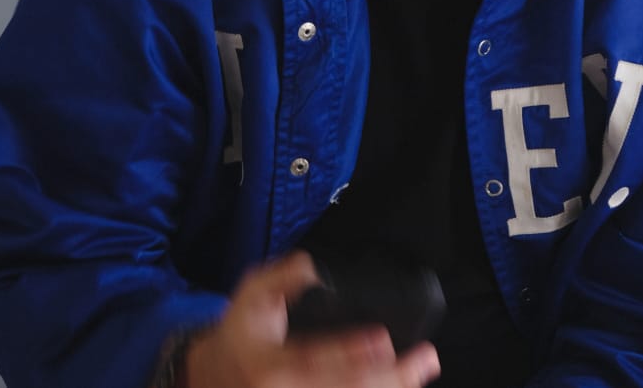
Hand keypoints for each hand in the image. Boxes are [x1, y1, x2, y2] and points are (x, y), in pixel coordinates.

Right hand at [181, 251, 440, 387]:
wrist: (217, 375)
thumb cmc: (242, 330)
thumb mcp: (251, 293)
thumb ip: (282, 278)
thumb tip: (311, 267)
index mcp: (270, 366)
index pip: (316, 360)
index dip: (351, 352)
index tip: (385, 339)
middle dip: (391, 377)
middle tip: (425, 359)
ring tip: (422, 370)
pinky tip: (403, 384)